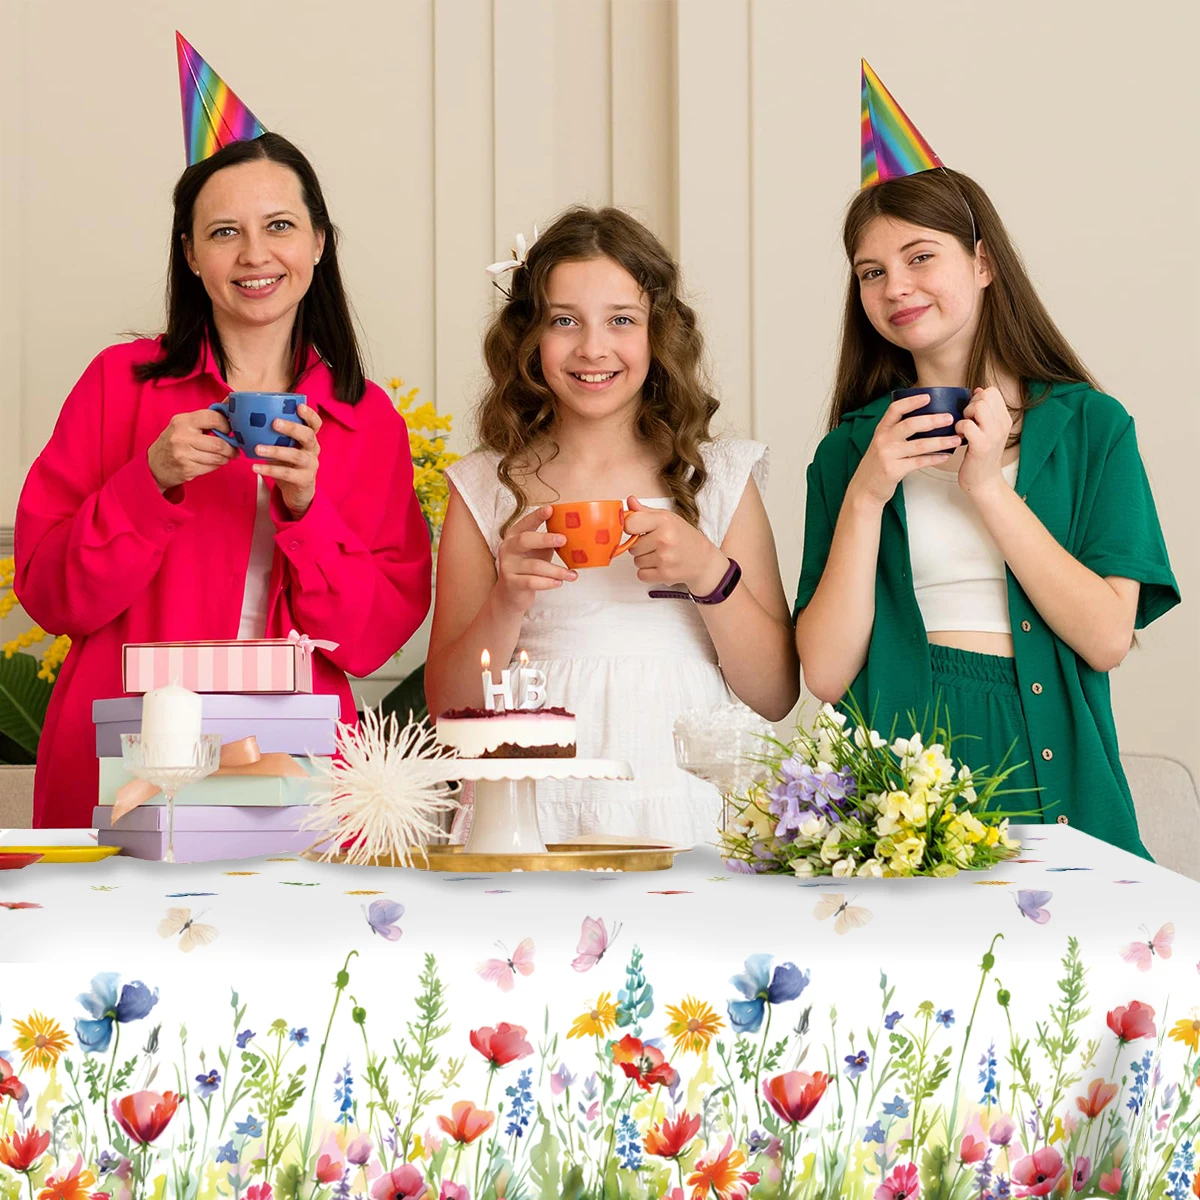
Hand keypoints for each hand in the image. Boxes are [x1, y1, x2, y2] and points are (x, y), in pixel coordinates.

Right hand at [147, 408, 237, 490]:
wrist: (155, 464)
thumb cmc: (175, 441)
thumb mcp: (185, 424)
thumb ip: (207, 417)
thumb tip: (230, 401)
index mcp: (183, 421)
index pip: (213, 418)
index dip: (226, 425)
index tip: (229, 431)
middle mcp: (182, 436)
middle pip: (219, 443)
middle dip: (231, 448)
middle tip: (234, 450)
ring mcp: (183, 454)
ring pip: (218, 457)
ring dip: (226, 458)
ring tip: (225, 456)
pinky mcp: (187, 469)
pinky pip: (212, 467)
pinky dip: (217, 465)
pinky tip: (213, 462)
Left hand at [253, 403, 321, 517]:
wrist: (297, 492)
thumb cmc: (287, 464)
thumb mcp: (284, 447)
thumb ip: (274, 434)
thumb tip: (245, 417)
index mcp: (309, 439)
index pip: (315, 424)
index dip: (309, 414)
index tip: (299, 406)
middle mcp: (313, 450)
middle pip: (308, 436)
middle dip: (292, 428)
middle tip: (274, 423)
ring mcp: (310, 466)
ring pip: (296, 455)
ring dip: (276, 450)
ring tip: (258, 448)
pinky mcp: (304, 480)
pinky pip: (286, 474)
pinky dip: (269, 470)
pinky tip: (255, 467)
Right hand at [493, 505, 576, 615]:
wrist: (511, 594)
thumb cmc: (529, 568)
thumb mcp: (538, 551)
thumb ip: (550, 542)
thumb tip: (577, 533)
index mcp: (514, 535)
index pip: (526, 522)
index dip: (537, 515)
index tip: (551, 509)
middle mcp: (508, 548)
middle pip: (525, 539)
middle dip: (545, 538)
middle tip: (564, 539)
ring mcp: (507, 566)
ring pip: (534, 565)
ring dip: (556, 570)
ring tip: (572, 574)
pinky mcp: (511, 583)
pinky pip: (532, 582)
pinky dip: (548, 583)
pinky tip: (559, 583)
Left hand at [623, 497, 727, 593]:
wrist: (704, 561)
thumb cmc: (685, 537)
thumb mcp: (668, 518)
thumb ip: (646, 511)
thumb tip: (629, 501)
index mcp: (664, 521)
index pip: (630, 523)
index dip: (630, 528)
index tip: (637, 530)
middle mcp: (664, 539)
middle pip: (632, 546)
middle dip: (640, 546)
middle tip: (656, 544)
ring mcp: (664, 558)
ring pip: (636, 561)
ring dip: (645, 560)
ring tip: (661, 555)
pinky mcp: (664, 574)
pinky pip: (641, 574)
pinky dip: (648, 572)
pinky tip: (660, 566)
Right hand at [847, 393, 962, 508]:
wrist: (864, 489)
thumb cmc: (878, 465)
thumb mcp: (882, 444)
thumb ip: (896, 432)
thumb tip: (925, 420)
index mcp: (881, 430)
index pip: (895, 409)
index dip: (911, 401)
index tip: (928, 396)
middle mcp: (883, 440)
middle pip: (910, 425)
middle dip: (932, 420)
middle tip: (950, 418)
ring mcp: (888, 455)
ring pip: (919, 445)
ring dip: (940, 441)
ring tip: (956, 439)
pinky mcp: (893, 471)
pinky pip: (919, 462)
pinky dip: (934, 459)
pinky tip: (945, 456)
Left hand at [956, 386, 1012, 498]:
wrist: (984, 482)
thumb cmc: (980, 455)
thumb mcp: (988, 430)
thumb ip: (984, 411)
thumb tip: (978, 389)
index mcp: (1004, 419)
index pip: (992, 391)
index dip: (977, 398)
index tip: (972, 414)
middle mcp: (1002, 424)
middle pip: (985, 395)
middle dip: (970, 405)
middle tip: (967, 421)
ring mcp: (993, 435)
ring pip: (978, 406)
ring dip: (965, 415)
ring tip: (964, 429)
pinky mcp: (981, 445)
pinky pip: (966, 424)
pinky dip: (958, 428)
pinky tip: (960, 438)